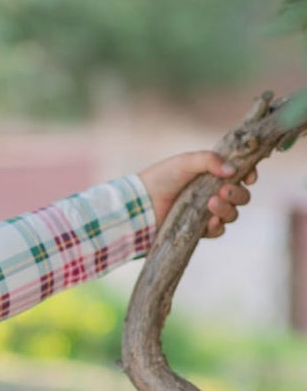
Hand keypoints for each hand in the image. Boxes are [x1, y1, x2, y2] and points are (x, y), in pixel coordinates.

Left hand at [137, 150, 256, 237]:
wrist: (140, 203)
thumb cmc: (161, 178)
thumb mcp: (185, 162)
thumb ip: (209, 160)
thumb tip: (232, 170)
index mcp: (213, 175)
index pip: (241, 175)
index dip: (250, 176)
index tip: (248, 178)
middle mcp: (213, 193)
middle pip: (241, 196)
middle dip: (238, 193)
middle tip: (223, 190)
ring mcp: (206, 212)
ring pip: (232, 214)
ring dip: (227, 209)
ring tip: (211, 203)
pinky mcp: (198, 229)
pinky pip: (218, 230)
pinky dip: (217, 226)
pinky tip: (209, 221)